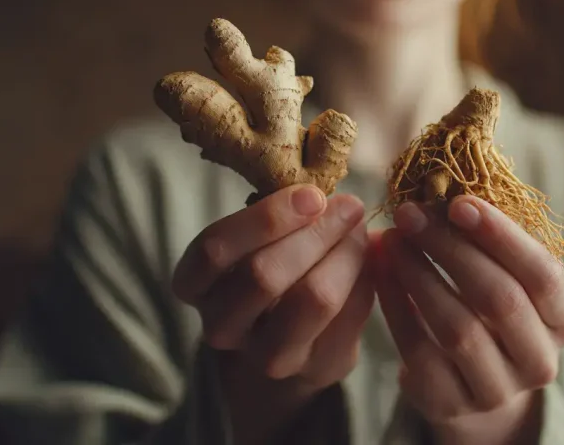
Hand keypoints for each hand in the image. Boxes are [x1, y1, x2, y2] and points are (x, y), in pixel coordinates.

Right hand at [172, 184, 373, 389]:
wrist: (284, 343)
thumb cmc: (268, 271)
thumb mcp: (256, 242)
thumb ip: (280, 218)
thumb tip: (330, 195)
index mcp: (193, 285)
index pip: (216, 250)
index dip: (266, 218)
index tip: (311, 195)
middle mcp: (221, 327)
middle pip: (265, 274)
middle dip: (316, 231)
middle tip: (349, 206)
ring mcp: (266, 356)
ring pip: (313, 299)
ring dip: (345, 255)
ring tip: (360, 230)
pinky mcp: (315, 368)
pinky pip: (348, 316)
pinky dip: (364, 279)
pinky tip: (370, 259)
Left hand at [374, 195, 563, 444]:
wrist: (475, 382)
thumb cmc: (491, 309)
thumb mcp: (508, 278)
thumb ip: (491, 241)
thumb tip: (443, 185)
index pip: (544, 275)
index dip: (502, 236)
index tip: (460, 201)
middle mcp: (540, 361)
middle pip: (499, 299)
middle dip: (451, 249)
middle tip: (411, 214)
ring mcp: (497, 389)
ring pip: (456, 326)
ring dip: (418, 274)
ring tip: (392, 238)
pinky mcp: (450, 404)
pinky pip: (417, 350)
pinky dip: (395, 305)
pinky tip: (381, 272)